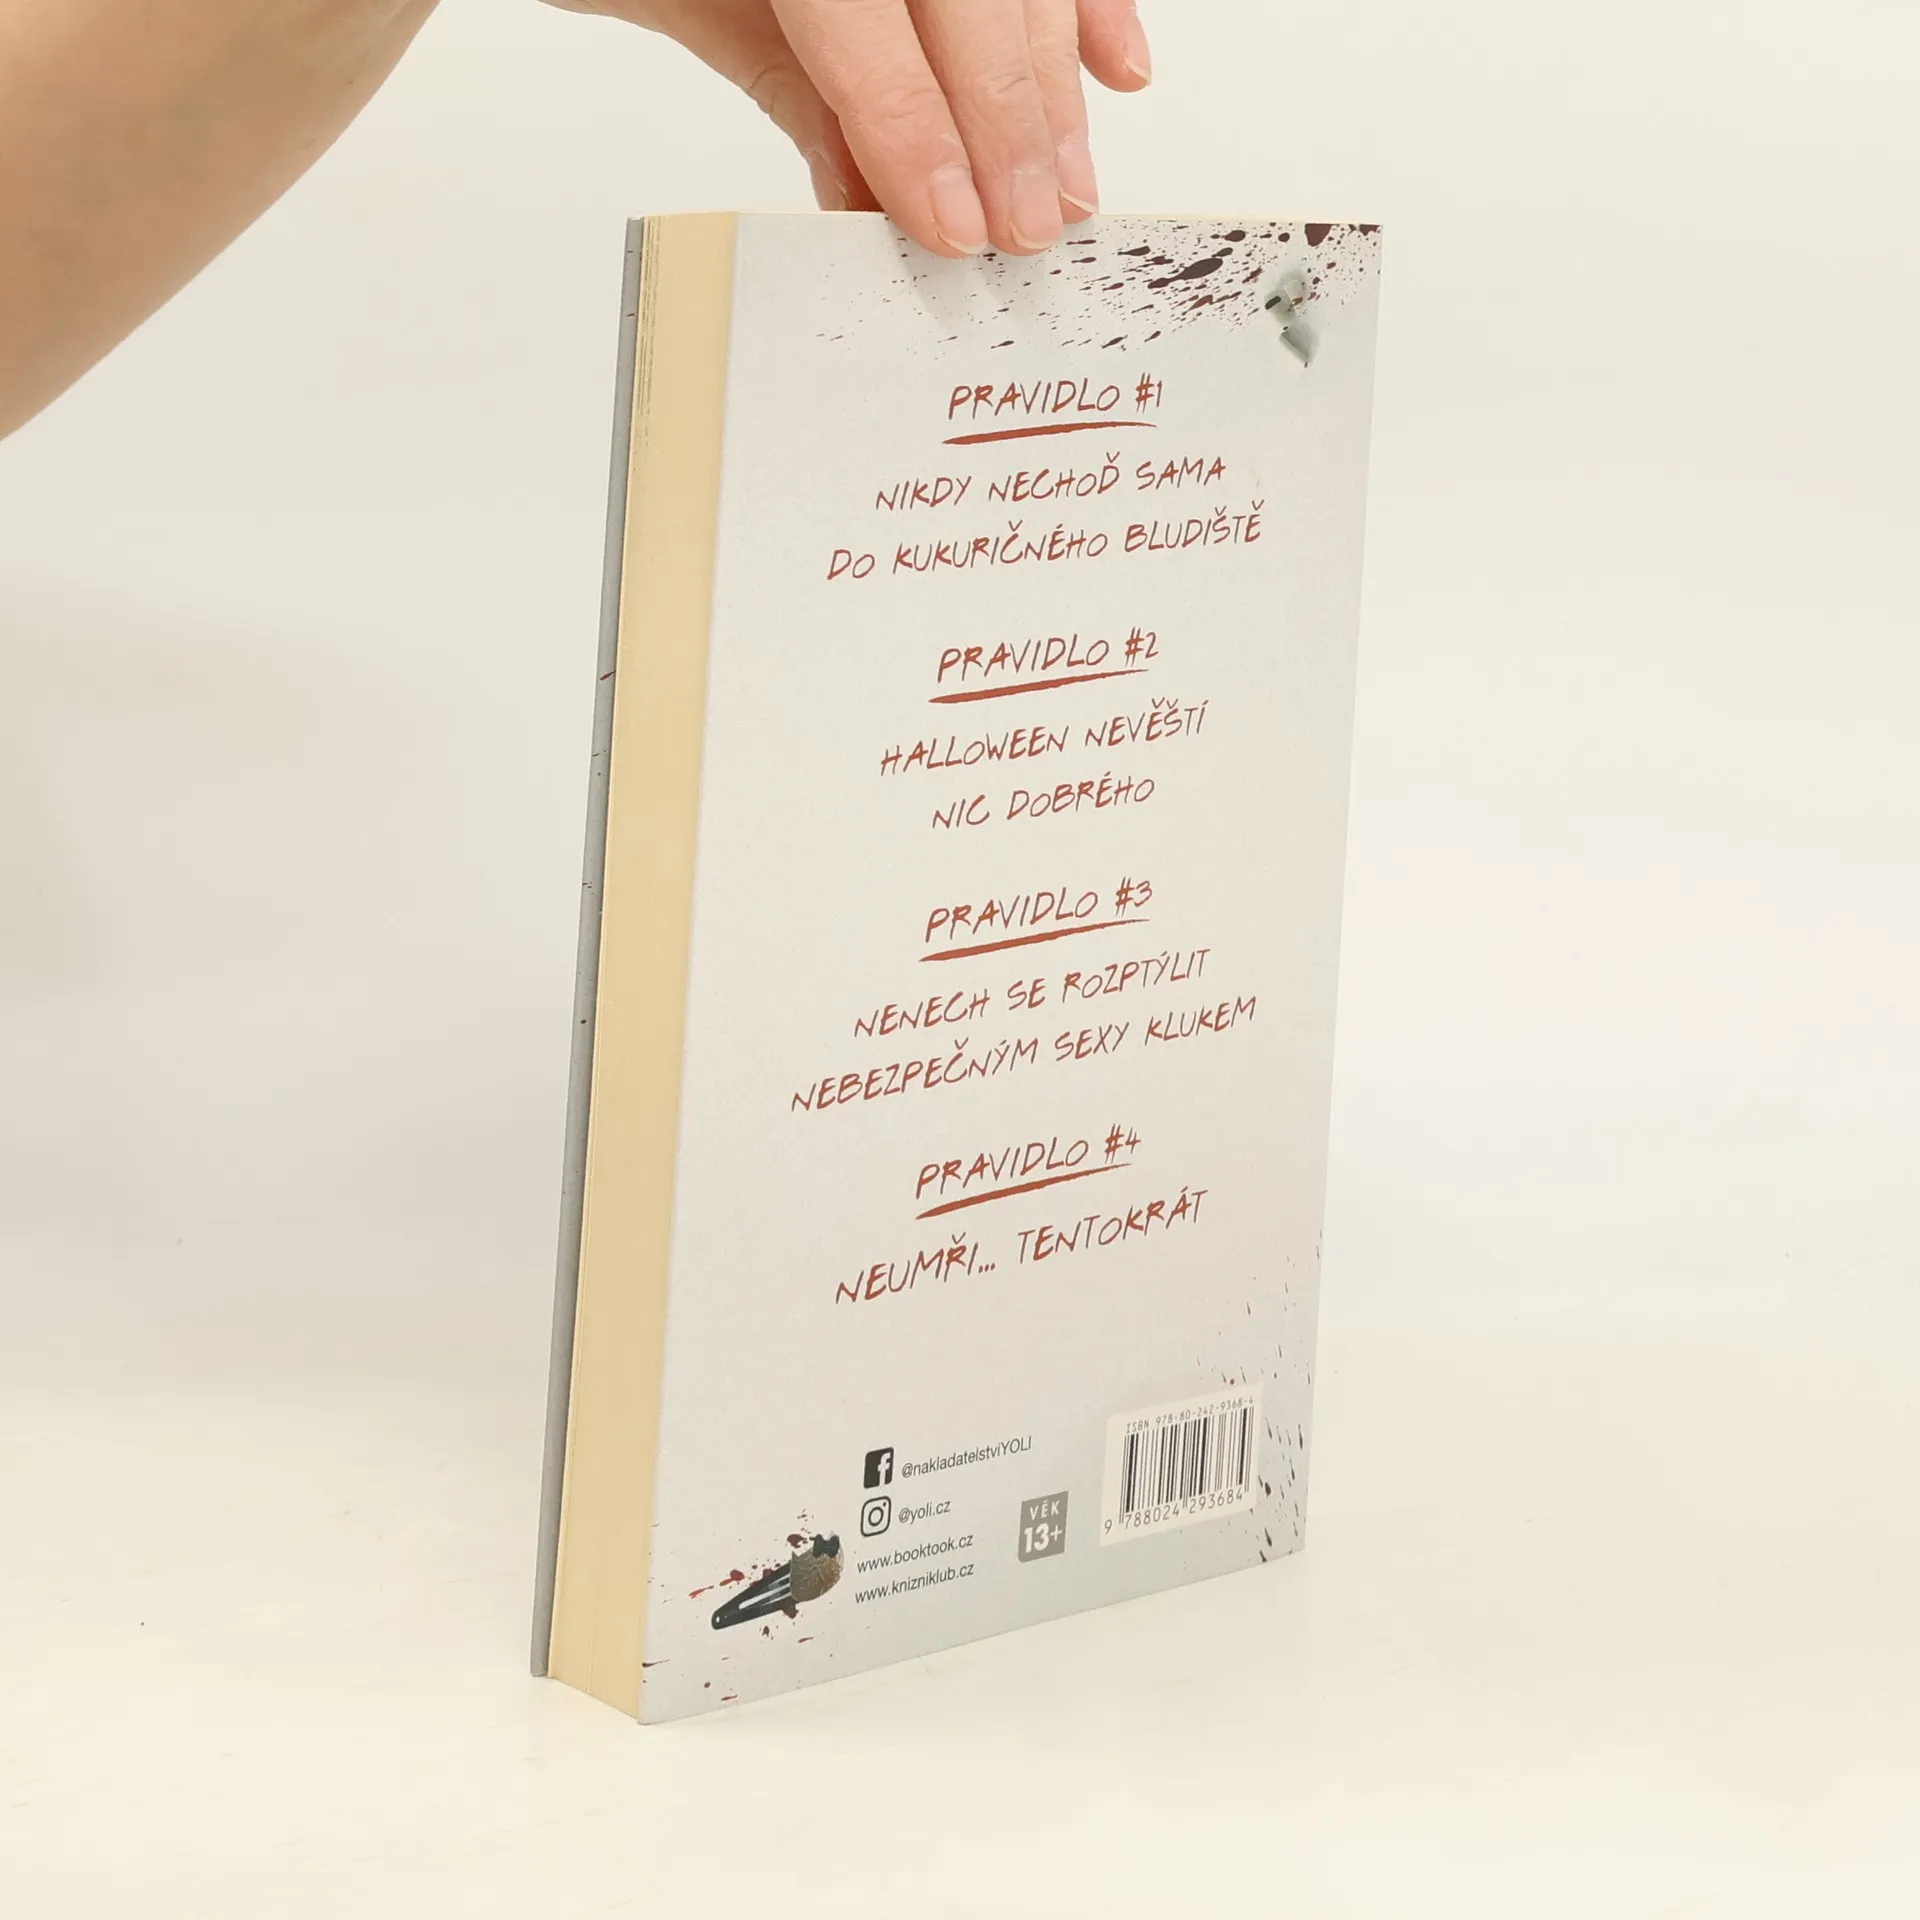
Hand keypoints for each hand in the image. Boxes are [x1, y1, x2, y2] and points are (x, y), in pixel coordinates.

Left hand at [542, 0, 1151, 257]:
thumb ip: (782, 79)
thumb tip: (868, 195)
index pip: (869, 29)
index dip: (920, 136)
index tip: (954, 229)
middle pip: (972, 2)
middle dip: (1010, 126)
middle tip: (1028, 228)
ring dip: (1055, 86)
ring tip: (1066, 185)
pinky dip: (1085, 5)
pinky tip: (1116, 67)